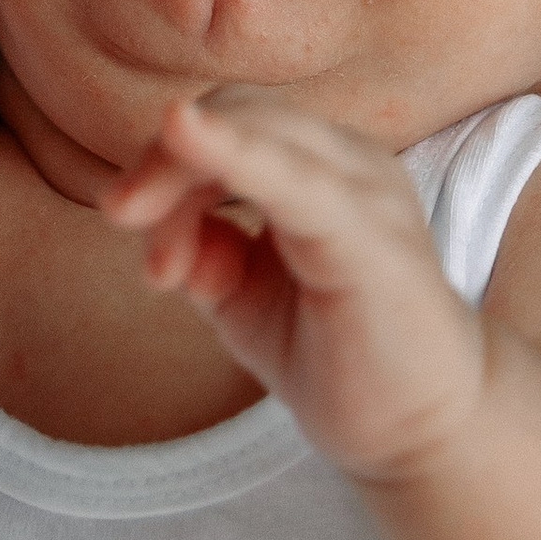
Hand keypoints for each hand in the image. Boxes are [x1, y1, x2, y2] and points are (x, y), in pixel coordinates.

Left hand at [102, 88, 487, 483]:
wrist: (420, 429)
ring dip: (183, 173)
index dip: (166, 158)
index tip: (127, 228)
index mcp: (321, 163)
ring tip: (156, 250)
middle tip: (120, 216)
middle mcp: (350, 162)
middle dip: (164, 160)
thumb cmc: (334, 352)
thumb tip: (153, 229)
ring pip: (263, 134)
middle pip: (238, 110)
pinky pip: (301, 184)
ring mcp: (367, 197)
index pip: (229, 118)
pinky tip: (187, 132)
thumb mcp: (241, 297)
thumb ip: (200, 249)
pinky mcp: (372, 243)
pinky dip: (240, 155)